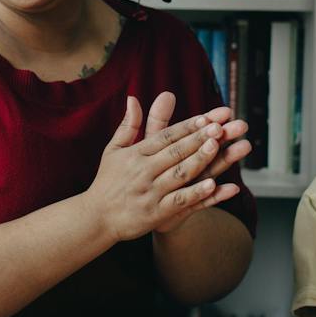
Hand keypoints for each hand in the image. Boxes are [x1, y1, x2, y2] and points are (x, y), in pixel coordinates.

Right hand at [86, 94, 240, 243]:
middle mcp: (143, 171)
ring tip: (217, 146)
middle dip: (198, 138)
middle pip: (175, 152)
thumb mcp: (114, 150)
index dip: (186, 127)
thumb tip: (133, 98)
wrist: (96, 218)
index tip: (207, 117)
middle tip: (220, 126)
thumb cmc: (107, 181)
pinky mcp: (155, 213)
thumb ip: (128, 125)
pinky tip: (213, 185)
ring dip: (200, 160)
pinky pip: (179, 201)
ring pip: (179, 174)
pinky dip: (196, 193)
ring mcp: (150, 192)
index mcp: (135, 154)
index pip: (165, 137)